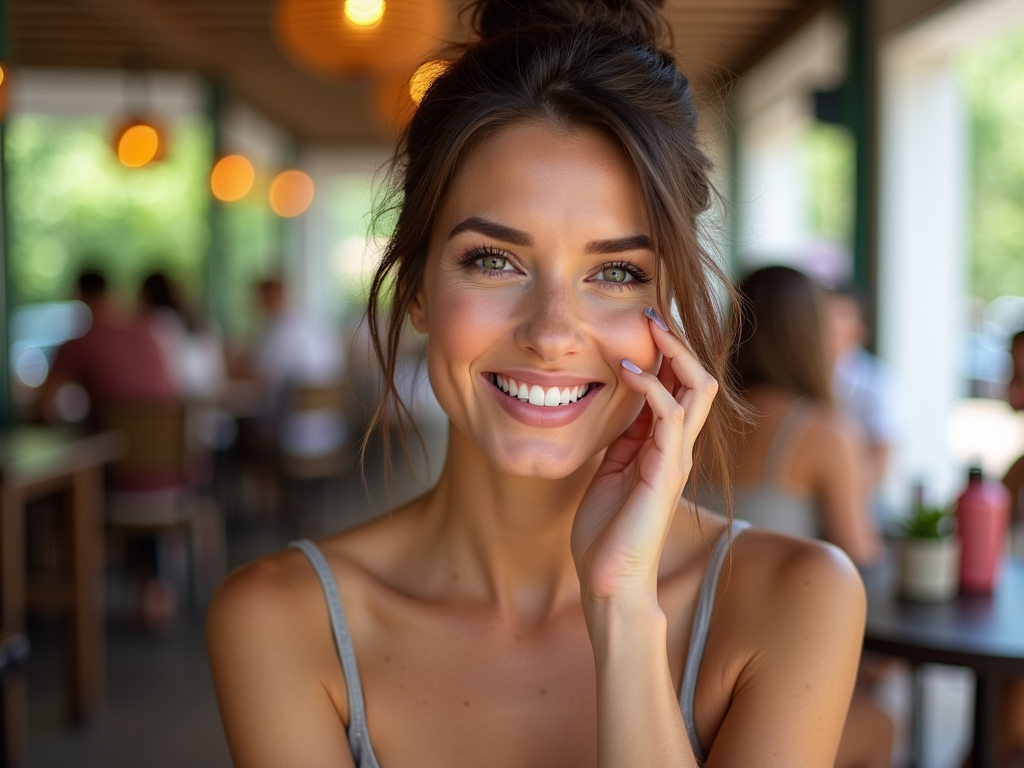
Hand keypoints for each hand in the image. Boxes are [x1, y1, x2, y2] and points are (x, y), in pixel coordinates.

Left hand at [570, 308, 718, 606]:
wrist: (609, 581)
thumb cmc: (605, 531)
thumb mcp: (609, 469)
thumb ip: (621, 438)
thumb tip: (618, 403)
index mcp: (663, 445)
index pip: (679, 385)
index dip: (666, 351)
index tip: (642, 320)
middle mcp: (678, 446)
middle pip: (698, 378)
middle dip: (678, 341)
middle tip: (652, 309)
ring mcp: (676, 457)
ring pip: (697, 389)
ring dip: (673, 351)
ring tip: (648, 323)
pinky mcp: (666, 470)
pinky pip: (668, 415)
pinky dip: (650, 385)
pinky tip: (626, 369)